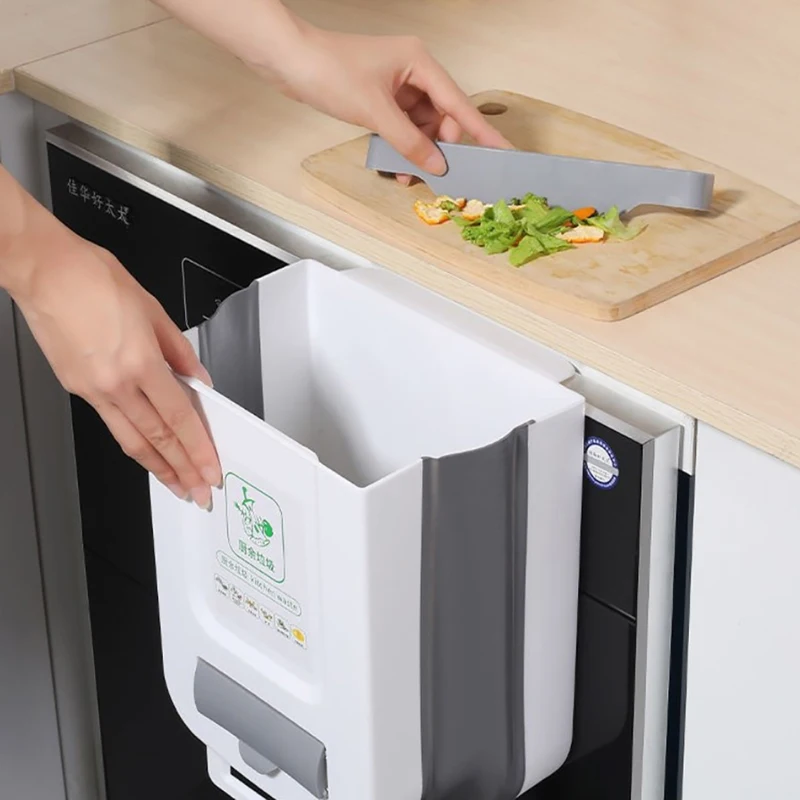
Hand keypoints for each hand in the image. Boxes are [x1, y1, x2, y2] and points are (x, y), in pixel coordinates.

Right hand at [13, 238, 220, 508]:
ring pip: (132, 440)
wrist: (44, 270)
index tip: (211, 469)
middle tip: (198, 492)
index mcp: (140, 362)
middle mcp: (115, 383)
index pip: (179, 419)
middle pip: (157, 439)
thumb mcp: (153, 309)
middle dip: (182, 471)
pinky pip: (112, 424)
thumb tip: (198, 379)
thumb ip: (180, 351)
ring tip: (176, 484)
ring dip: (157, 467)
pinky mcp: (77, 388)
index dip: (198, 450)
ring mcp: (93, 389)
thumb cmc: (92, 278)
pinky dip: (134, 442)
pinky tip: (147, 450)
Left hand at [257, 25, 512, 178]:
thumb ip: (409, 142)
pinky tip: (397, 165)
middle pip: (442, 118)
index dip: (480, 131)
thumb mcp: (375, 112)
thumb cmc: (330, 71)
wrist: (290, 61)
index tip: (502, 150)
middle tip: (435, 174)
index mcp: (420, 62)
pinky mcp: (382, 98)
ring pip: (422, 127)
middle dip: (438, 148)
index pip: (459, 103)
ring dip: (418, 152)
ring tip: (408, 175)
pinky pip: (403, 128)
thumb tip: (436, 165)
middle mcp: (414, 71)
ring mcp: (397, 85)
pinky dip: (402, 147)